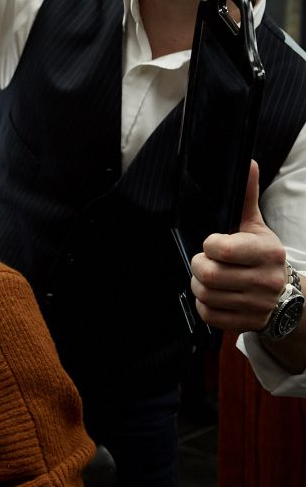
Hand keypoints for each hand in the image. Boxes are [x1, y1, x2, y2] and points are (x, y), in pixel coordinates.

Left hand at [189, 160, 286, 332]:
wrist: (287, 297)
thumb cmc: (263, 256)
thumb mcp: (257, 227)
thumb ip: (247, 197)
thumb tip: (248, 163)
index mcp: (267, 252)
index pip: (220, 248)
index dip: (209, 245)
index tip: (214, 244)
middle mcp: (266, 280)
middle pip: (208, 274)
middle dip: (199, 266)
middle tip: (206, 262)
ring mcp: (257, 305)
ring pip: (205, 294)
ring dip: (199, 285)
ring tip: (211, 278)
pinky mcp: (246, 323)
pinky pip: (208, 314)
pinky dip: (205, 305)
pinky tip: (216, 296)